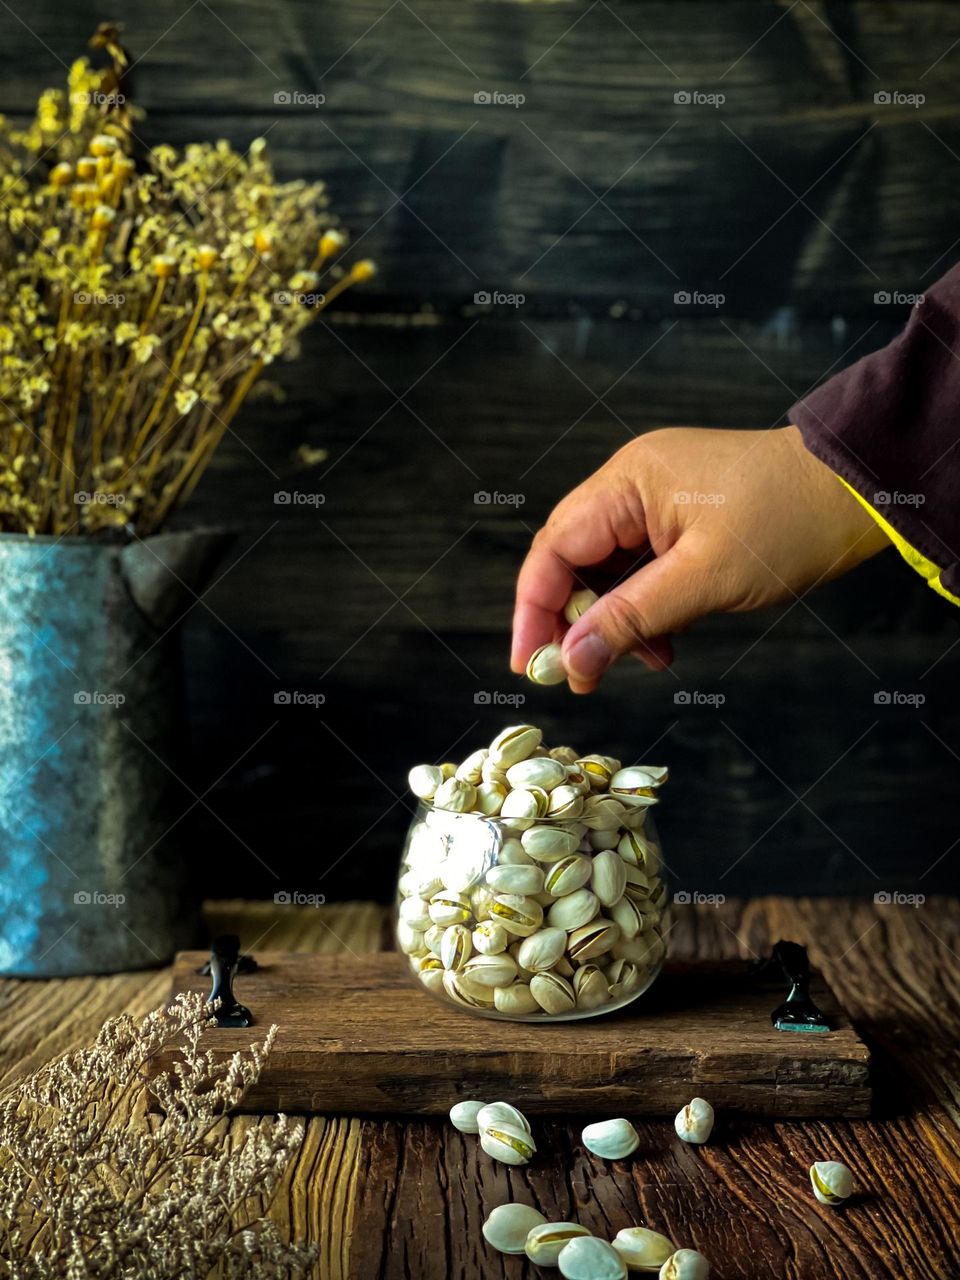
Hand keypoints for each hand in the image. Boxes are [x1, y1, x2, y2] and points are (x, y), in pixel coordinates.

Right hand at [511, 425, 888, 692]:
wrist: (859, 492)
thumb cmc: (787, 523)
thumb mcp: (704, 580)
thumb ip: (630, 620)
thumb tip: (571, 661)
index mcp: (628, 482)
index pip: (555, 548)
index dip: (535, 609)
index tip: (530, 664)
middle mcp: (631, 484)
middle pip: (572, 558)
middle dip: (574, 620)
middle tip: (578, 675)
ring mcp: (656, 499)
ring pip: (607, 568)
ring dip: (613, 620)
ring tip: (641, 659)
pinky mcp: (680, 519)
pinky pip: (640, 567)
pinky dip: (643, 608)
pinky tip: (663, 643)